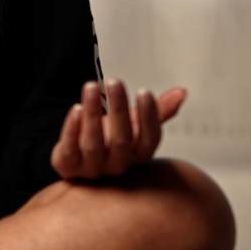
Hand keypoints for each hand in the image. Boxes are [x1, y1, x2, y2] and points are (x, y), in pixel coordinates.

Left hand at [49, 79, 185, 180]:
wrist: (78, 155)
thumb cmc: (110, 137)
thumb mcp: (135, 122)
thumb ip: (158, 111)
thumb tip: (182, 92)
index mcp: (138, 154)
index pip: (150, 139)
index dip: (149, 117)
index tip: (144, 91)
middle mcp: (117, 164)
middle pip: (122, 140)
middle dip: (118, 109)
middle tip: (114, 81)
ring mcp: (92, 168)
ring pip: (93, 144)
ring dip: (92, 114)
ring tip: (90, 87)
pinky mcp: (68, 167)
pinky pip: (69, 151)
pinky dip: (72, 130)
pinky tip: (75, 109)